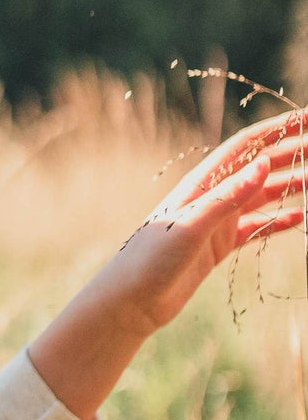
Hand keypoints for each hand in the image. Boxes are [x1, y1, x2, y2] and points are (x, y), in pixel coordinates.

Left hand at [26, 106, 307, 419]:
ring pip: (261, 197)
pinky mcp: (217, 247)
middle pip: (259, 168)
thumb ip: (227, 198)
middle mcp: (210, 198)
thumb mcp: (190, 227)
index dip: (278, 130)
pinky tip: (299, 219)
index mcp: (201, 184)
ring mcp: (215, 223)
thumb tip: (263, 165)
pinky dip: (277, 222)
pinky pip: (254, 229)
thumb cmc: (150, 261)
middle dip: (291, 154)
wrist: (129, 302)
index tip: (307, 118)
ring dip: (290, 187)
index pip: (247, 147)